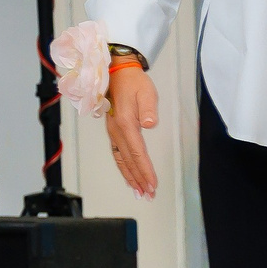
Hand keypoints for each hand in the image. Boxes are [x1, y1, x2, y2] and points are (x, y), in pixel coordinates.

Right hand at [105, 66, 158, 198]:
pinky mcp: (113, 131)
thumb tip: (150, 123)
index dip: (145, 170)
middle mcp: (117, 131)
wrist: (117, 72)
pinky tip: (129, 176)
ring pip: (121, 160)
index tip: (152, 184)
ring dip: (130, 177)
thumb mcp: (146, 92)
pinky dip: (123, 167)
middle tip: (148, 195)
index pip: (138, 153)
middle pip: (129, 161)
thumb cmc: (134, 82)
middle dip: (139, 179)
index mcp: (126, 124)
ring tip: (139, 192)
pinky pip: (117, 154)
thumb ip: (149, 109)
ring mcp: (113, 132)